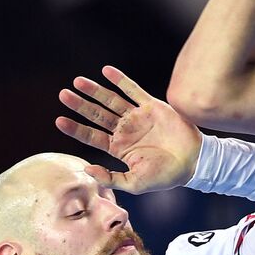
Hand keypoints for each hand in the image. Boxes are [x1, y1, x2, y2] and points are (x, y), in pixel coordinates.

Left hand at [56, 67, 201, 193]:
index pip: (91, 136)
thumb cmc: (165, 176)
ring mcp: (138, 117)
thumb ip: (110, 178)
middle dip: (80, 105)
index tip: (59, 120)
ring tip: (78, 81)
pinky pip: (133, 90)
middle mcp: (125, 130)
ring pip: (111, 100)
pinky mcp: (152, 106)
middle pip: (96, 115)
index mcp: (118, 148)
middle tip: (63, 95)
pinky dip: (120, 80)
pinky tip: (106, 71)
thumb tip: (86, 169)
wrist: (194, 162)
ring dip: (95, 91)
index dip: (75, 128)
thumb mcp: (135, 183)